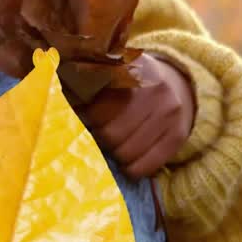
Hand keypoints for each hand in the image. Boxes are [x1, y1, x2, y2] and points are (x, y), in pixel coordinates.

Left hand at [83, 54, 194, 177]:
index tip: (83, 119)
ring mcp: (168, 112)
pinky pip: (145, 166)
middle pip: (110, 134)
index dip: (86, 119)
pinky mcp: (178, 134)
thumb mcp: (113, 72)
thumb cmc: (134, 83)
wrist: (179, 83)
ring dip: (114, 153)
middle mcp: (153, 90)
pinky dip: (131, 169)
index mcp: (130, 71)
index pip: (95, 109)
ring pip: (126, 152)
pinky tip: (127, 161)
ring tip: (113, 145)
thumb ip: (88, 83)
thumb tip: (62, 105)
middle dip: (99, 138)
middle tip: (98, 134)